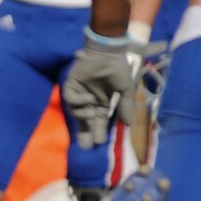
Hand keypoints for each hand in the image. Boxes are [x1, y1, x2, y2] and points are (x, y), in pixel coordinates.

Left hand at [61, 30, 136, 148]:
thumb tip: (130, 125)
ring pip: (76, 112)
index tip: (100, 143)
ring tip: (91, 114)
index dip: (99, 131)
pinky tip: (88, 97)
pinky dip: (78, 100)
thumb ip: (125, 107)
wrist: (107, 53)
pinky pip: (71, 99)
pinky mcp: (71, 85)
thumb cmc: (118, 69)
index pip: (100, 121)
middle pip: (86, 121)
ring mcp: (79, 93)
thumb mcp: (125, 90)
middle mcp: (90, 100)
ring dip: (83, 115)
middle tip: (86, 147)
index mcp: (103, 102)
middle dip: (86, 134)